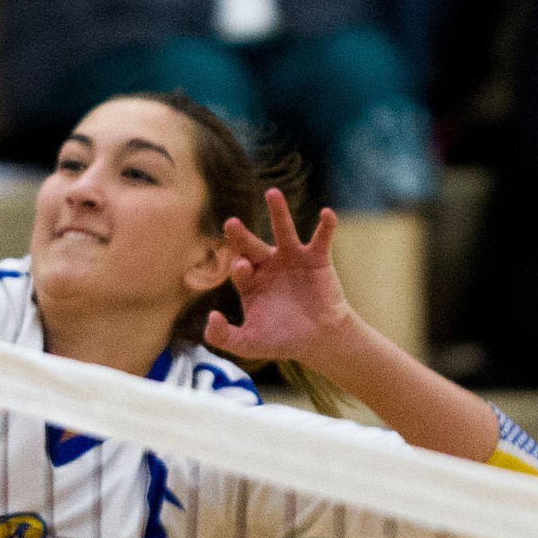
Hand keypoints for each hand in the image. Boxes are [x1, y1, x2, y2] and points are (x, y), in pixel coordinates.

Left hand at [202, 189, 352, 365]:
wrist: (318, 341)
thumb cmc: (281, 339)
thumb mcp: (248, 344)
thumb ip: (223, 337)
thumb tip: (211, 318)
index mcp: (249, 280)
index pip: (239, 268)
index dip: (239, 267)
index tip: (241, 267)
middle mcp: (267, 264)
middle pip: (252, 245)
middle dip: (241, 235)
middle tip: (230, 223)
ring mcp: (292, 258)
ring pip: (283, 231)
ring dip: (278, 213)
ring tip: (271, 193)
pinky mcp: (317, 259)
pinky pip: (320, 239)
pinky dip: (325, 226)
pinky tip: (326, 213)